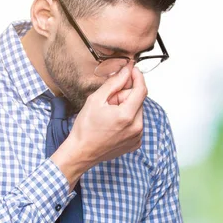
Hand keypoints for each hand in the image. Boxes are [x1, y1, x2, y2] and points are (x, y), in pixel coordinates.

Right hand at [51, 66, 146, 187]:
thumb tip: (126, 71)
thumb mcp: (96, 99)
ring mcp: (137, 136)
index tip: (133, 70)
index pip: (141, 89)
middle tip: (108, 101)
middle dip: (125, 95)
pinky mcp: (135, 142)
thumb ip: (114, 83)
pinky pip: (136, 123)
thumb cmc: (85, 129)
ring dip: (126, 107)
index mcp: (127, 116)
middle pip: (138, 100)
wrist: (81, 152)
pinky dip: (127, 119)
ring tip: (109, 115)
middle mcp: (136, 127)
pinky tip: (113, 124)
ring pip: (137, 111)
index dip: (137, 77)